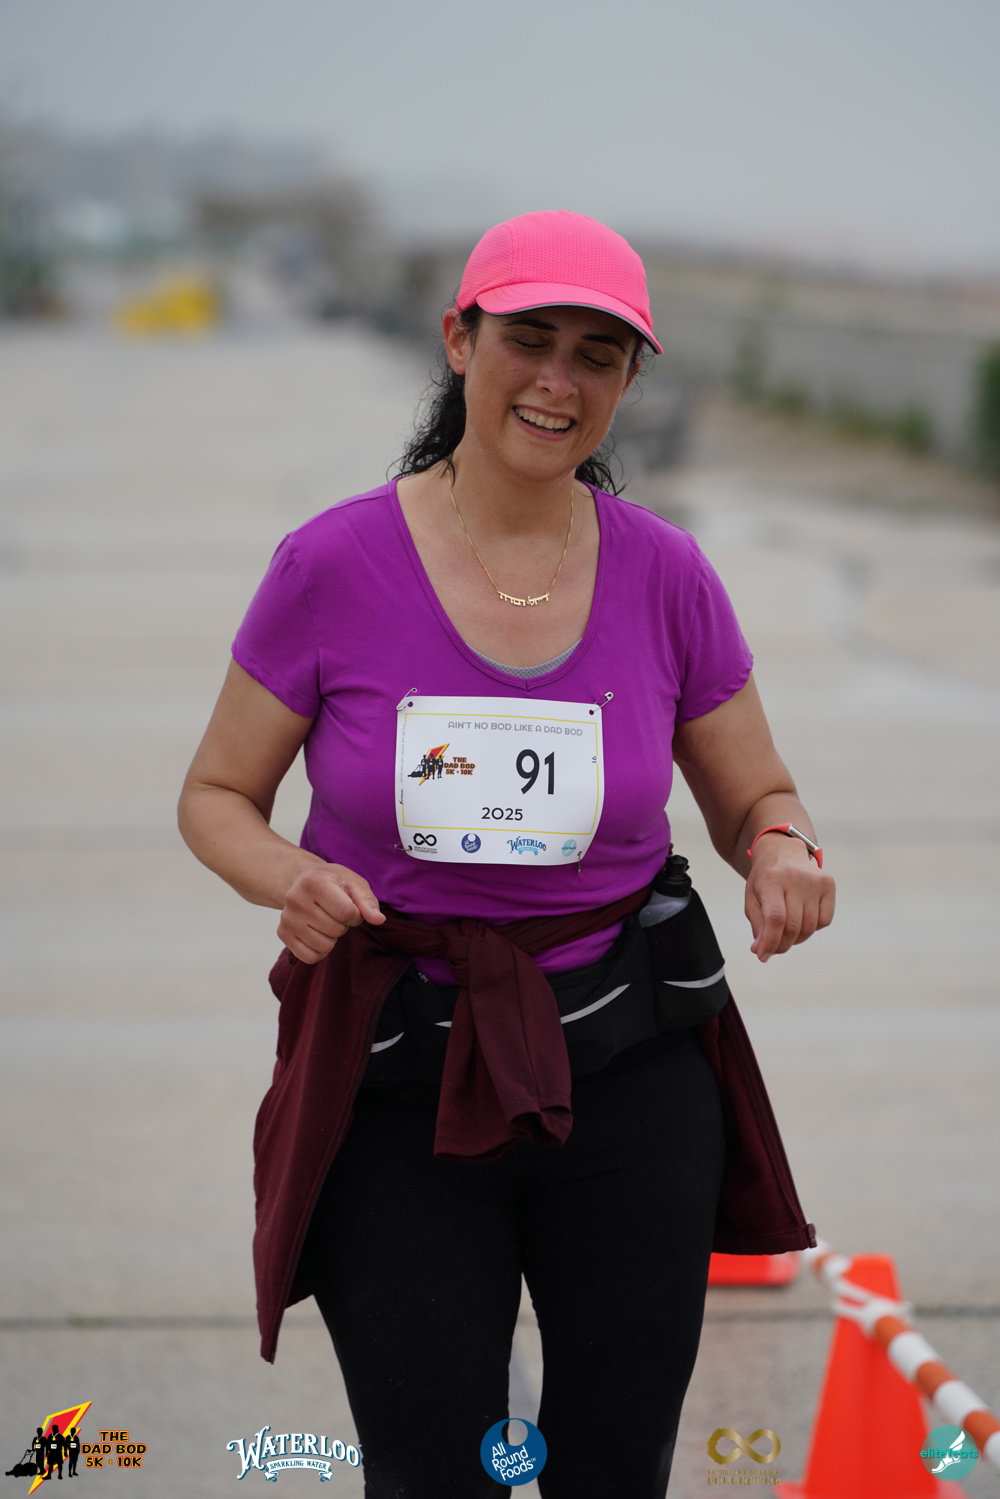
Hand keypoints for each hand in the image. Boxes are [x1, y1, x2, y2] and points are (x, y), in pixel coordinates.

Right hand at [277, 863, 385, 962]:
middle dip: (343, 925)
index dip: (356, 915)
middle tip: (335, 912)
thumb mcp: (354, 883)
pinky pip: (310, 957)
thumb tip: (378, 920)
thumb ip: (367, 901)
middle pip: (336, 930)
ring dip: (332, 938)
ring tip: (326, 920)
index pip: (346, 913)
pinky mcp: (283, 934)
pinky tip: (318, 934)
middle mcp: (295, 898)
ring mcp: (287, 918)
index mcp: (315, 881)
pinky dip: (320, 951)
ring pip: (324, 946)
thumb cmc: (333, 882)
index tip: (351, 907)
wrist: (302, 880)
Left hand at [745, 835, 834, 961]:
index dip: (770, 942)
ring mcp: (815, 880)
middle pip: (793, 926)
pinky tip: (802, 919)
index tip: (763, 956)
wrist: (783, 852)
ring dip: (796, 939)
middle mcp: (795, 878)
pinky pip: (824, 921)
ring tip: (785, 934)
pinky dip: (812, 929)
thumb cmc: (765, 881)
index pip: (775, 918)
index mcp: (771, 879)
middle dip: (781, 945)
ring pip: (809, 928)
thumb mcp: (752, 899)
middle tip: (773, 948)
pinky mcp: (828, 884)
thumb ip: (757, 926)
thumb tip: (761, 952)